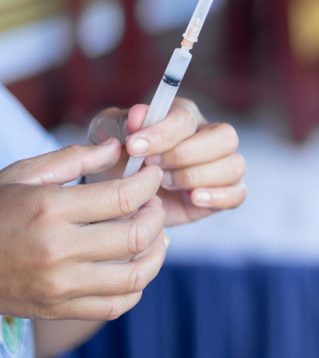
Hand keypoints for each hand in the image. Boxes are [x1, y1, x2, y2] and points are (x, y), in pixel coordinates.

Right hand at [0, 141, 166, 320]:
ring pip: (136, 276)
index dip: (149, 183)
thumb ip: (75, 158)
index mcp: (49, 210)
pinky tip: (136, 264)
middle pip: (136, 235)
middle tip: (152, 203)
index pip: (124, 197)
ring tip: (155, 235)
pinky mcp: (60, 308)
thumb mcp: (24, 176)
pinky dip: (137, 286)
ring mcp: (60, 286)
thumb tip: (118, 148)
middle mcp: (57, 250)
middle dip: (157, 214)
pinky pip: (117, 305)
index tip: (152, 175)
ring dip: (156, 253)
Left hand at [88, 98, 246, 225]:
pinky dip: (218, 197)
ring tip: (166, 184)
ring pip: (234, 166)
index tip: (134, 146)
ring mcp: (221, 167)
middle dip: (186, 155)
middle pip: (226, 137)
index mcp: (184, 117)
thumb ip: (122, 121)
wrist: (122, 195)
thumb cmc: (119, 157)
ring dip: (197, 177)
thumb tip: (139, 115)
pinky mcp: (224, 194)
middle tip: (153, 168)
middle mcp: (210, 137)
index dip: (163, 133)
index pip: (186, 118)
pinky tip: (193, 199)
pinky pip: (239, 194)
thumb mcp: (109, 134)